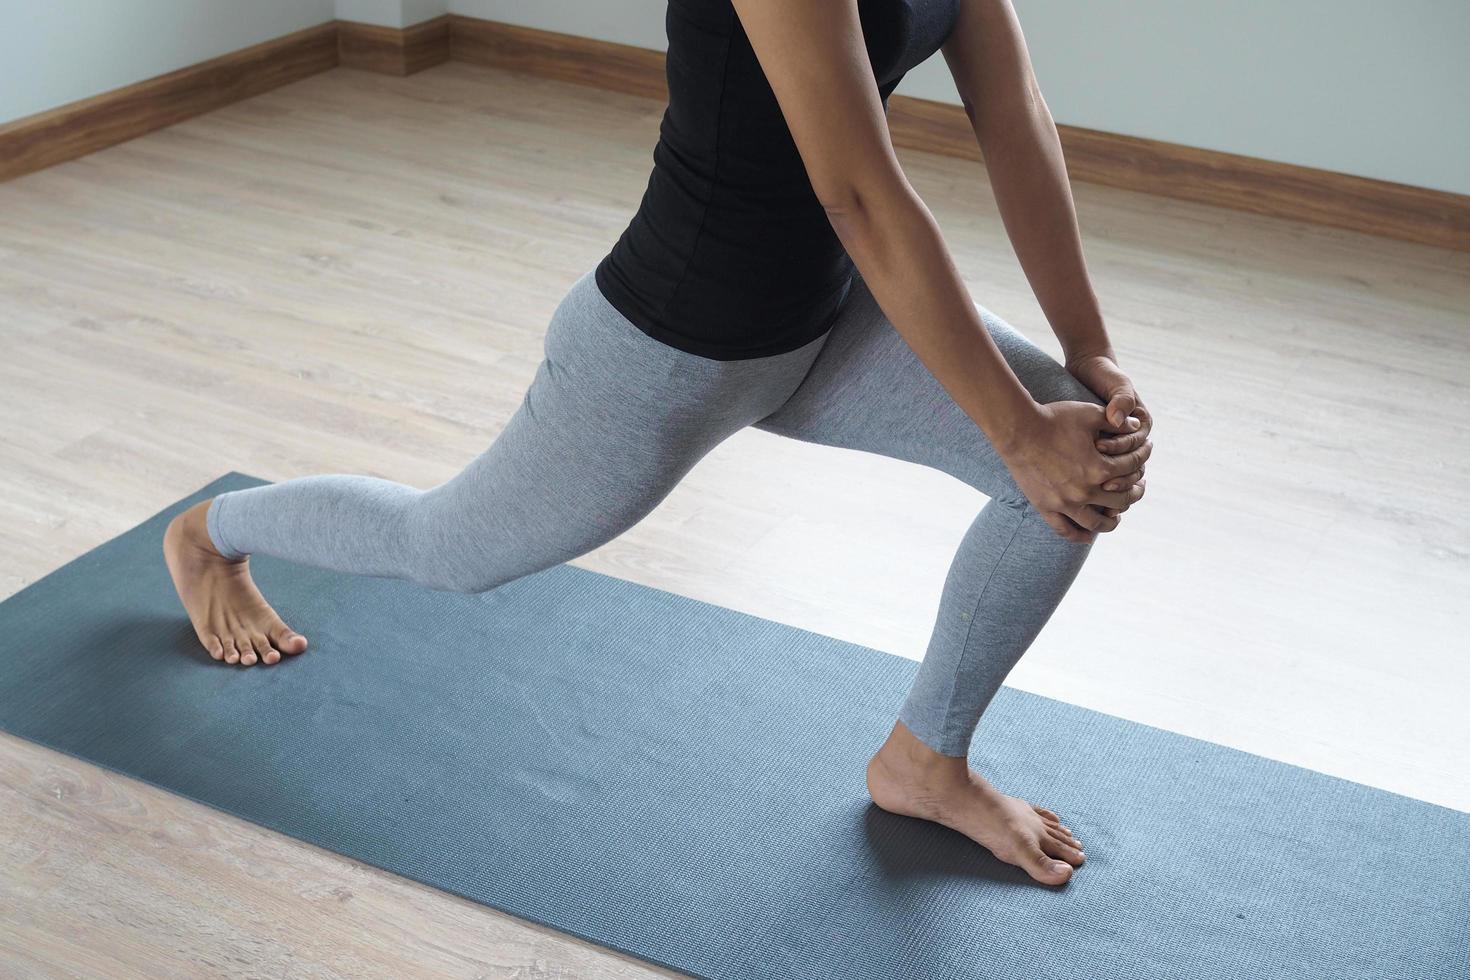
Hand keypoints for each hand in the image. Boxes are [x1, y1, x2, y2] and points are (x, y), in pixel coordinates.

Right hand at [1000, 401, 1149, 542]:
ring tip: (1117, 515)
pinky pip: (1066, 531)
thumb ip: (1115, 422)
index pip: (1132, 468)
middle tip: (1138, 484)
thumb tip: (1137, 425)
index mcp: (1100, 468)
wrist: (1017, 429)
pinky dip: (1080, 536)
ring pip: (1098, 523)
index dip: (1143, 456)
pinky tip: (1089, 536)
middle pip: (1122, 500)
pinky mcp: (1046, 507)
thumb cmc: (1054, 418)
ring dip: (1113, 521)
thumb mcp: (1089, 414)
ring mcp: (1065, 503)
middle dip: (1135, 490)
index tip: (1145, 452)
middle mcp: (1086, 491)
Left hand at [1064, 351, 1153, 495]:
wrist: (1091, 369)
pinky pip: (1105, 473)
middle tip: (1096, 476)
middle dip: (1117, 474)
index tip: (1097, 445)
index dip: (1118, 448)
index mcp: (1141, 426)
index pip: (1135, 447)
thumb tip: (1117, 420)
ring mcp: (1119, 446)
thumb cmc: (1105, 374)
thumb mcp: (1116, 385)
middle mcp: (1133, 439)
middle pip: (1132, 467)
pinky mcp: (1103, 450)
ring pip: (1120, 475)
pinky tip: (1080, 489)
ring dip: (1108, 484)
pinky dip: (1096, 483)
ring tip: (1088, 487)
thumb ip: (1122, 400)